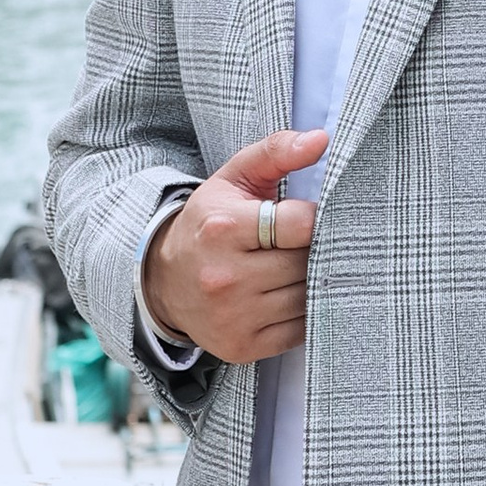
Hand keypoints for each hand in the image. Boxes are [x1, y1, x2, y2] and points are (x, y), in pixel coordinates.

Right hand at [142, 128, 327, 363]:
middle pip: (306, 263)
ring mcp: (233, 316)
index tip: (311, 217)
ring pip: (307, 298)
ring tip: (301, 266)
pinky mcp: (242, 346)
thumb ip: (276, 152)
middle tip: (311, 243)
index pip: (299, 224)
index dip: (316, 218)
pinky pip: (300, 330)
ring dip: (314, 282)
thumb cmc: (210, 222)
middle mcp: (225, 276)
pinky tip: (291, 294)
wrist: (165, 281)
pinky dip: (306, 313)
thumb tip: (321, 139)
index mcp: (223, 228)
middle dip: (316, 251)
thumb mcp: (234, 178)